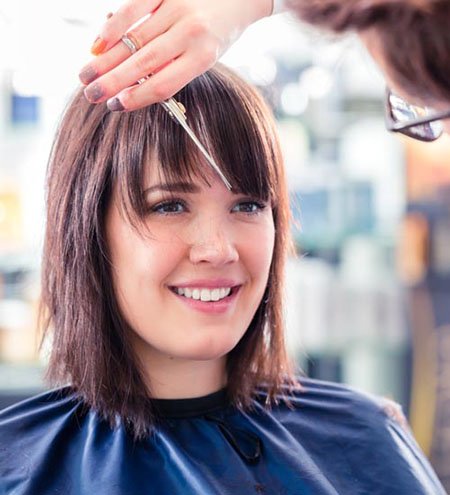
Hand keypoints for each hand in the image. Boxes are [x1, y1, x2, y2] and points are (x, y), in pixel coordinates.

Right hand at [79, 0, 272, 110]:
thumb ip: (174, 68)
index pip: (163, 85)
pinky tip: (97, 45)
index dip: (136, 98)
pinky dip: (112, 28)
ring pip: (134, 39)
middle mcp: (190, 33)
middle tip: (90, 96)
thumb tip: (133, 83)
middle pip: (144, 64)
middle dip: (113, 82)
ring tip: (86, 76)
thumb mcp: (205, 56)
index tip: (115, 107)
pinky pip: (132, 9)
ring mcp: (176, 8)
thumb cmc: (219, 31)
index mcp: (203, 57)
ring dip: (106, 60)